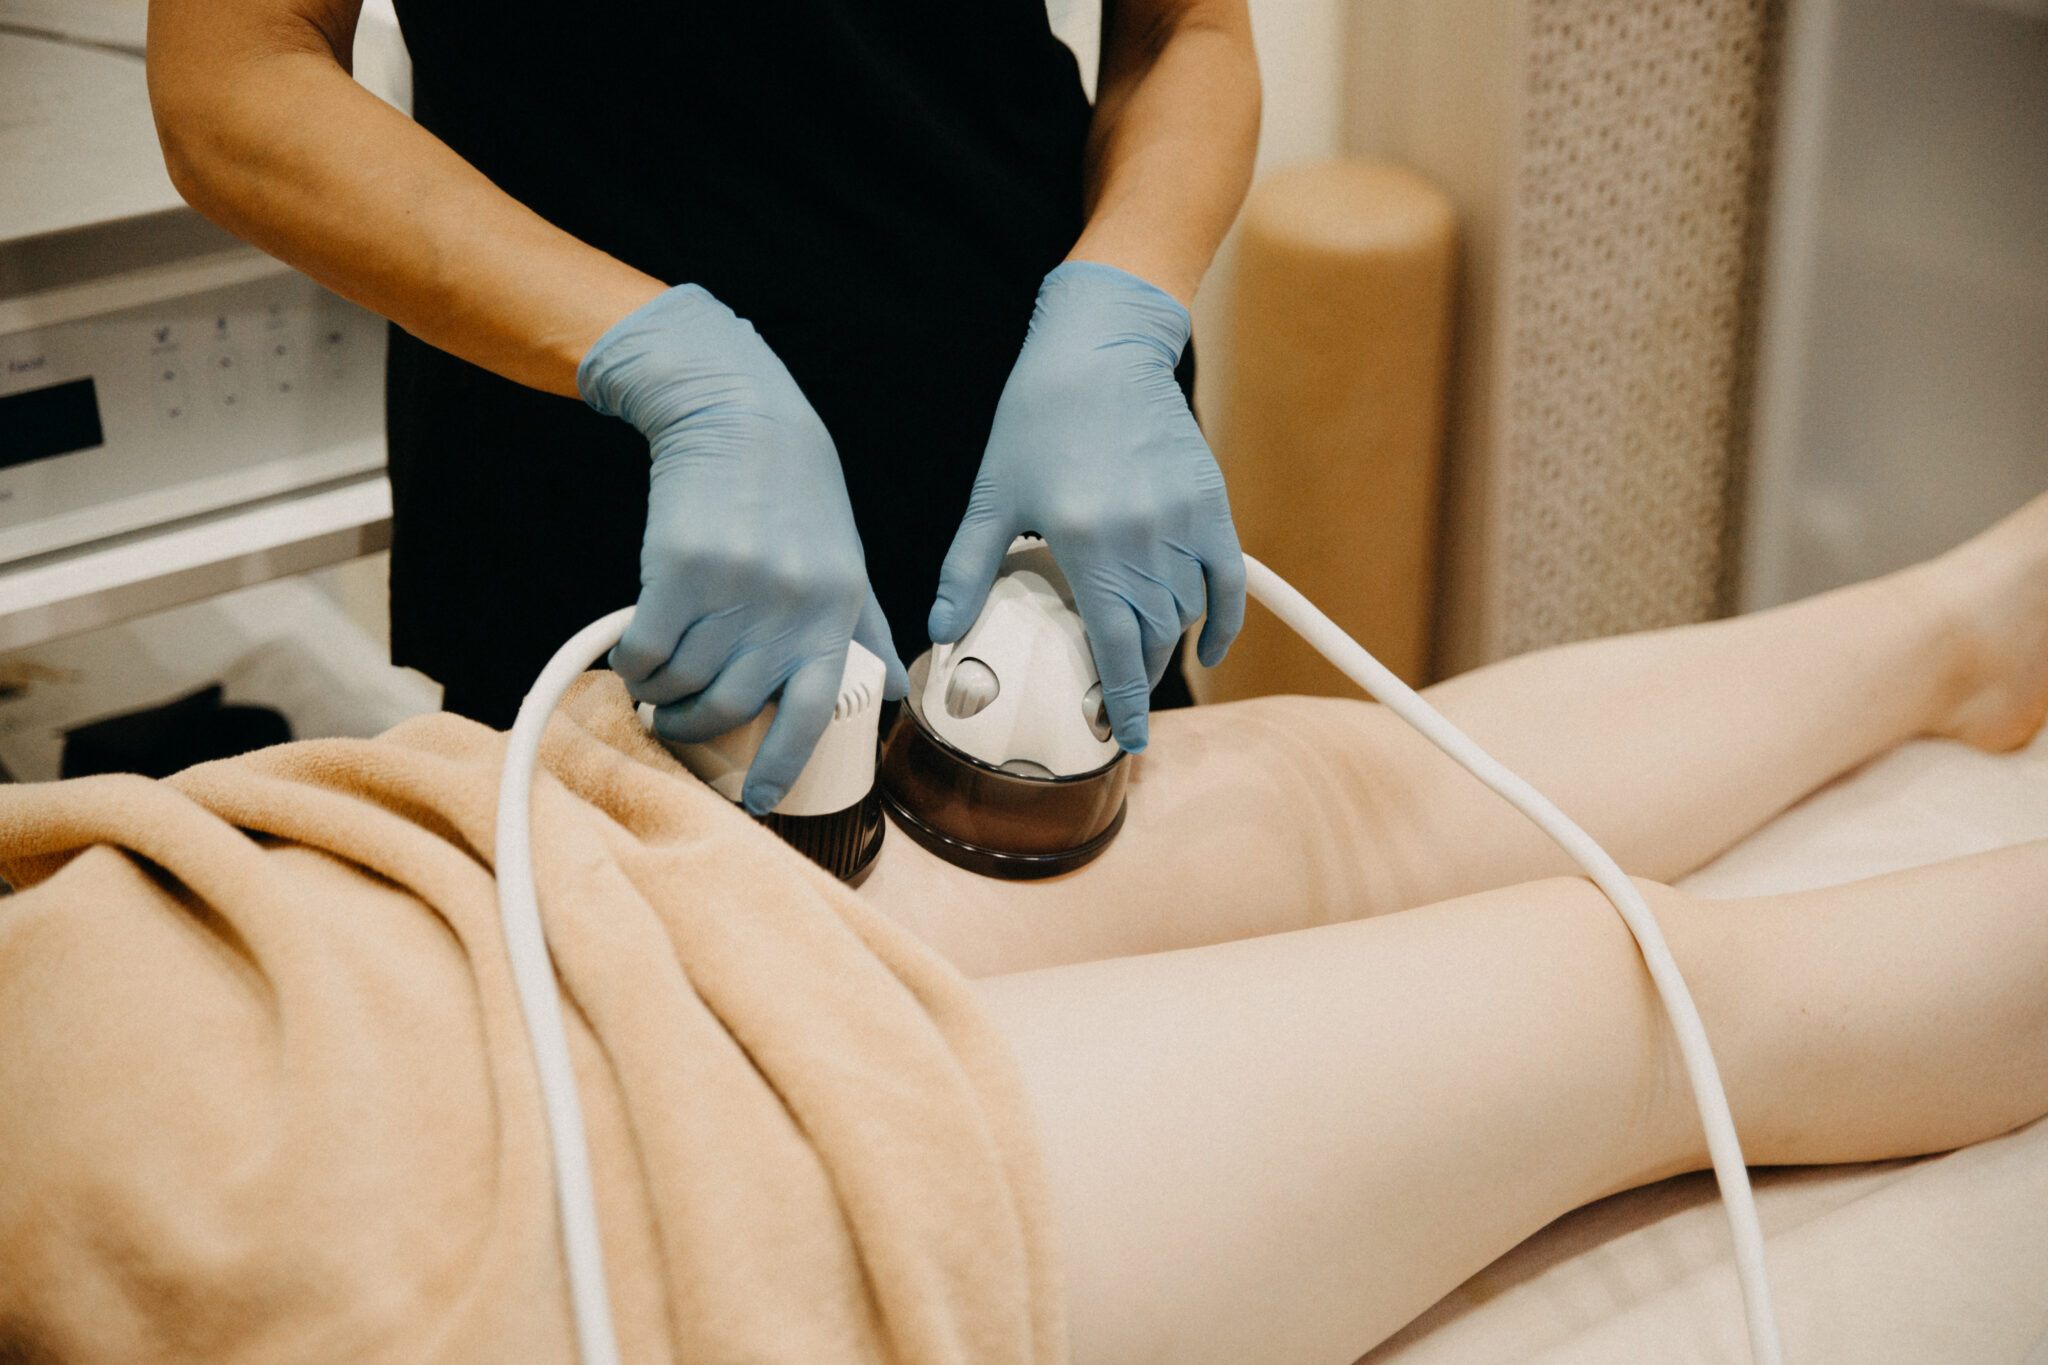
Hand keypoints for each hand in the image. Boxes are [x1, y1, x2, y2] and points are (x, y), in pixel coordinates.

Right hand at [578, 284, 907, 813]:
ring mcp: (735, 590)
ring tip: (652, 684)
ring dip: (659, 696)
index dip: (782, 766)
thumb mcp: (846, 560)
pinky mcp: (680, 571)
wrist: (740, 416)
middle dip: (695, 730)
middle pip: (731, 709)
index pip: (812, 713)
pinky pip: (645, 650)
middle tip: (675, 723)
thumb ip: (865, 630)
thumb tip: (893, 689)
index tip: (757, 800)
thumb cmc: (795, 494)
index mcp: (834, 613)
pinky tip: (631, 654)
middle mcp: (789, 608)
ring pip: (682, 683)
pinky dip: (631, 663)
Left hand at [928, 261, 1244, 750]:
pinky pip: (1227, 582)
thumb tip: (941, 629)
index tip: (1125, 739)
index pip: (1116, 648)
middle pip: (1151, 638)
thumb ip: (966, 568)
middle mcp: (1143, 539)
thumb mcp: (991, 495)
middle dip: (1136, 679)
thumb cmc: (1038, 416)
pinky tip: (1204, 644)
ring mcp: (1183, 522)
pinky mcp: (1209, 504)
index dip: (1123, 703)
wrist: (1099, 349)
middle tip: (1119, 706)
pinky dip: (1221, 620)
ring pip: (1184, 613)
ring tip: (1140, 661)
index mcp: (1087, 544)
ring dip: (1165, 645)